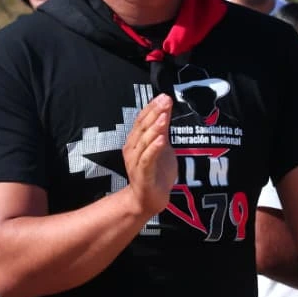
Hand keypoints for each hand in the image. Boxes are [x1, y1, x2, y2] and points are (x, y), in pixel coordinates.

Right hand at [122, 93, 175, 215]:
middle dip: (154, 113)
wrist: (148, 200)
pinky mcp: (142, 175)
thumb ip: (162, 131)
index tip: (163, 96)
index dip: (152, 108)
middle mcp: (132, 149)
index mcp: (135, 141)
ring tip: (163, 116)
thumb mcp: (162, 148)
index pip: (141, 120)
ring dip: (154, 128)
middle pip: (142, 128)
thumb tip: (165, 111)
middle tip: (165, 101)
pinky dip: (153, 148)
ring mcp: (135, 162)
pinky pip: (147, 159)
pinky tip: (161, 139)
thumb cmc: (156, 173)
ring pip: (144, 142)